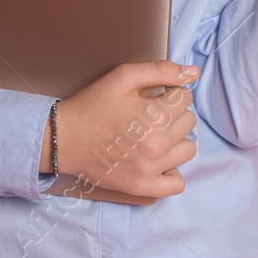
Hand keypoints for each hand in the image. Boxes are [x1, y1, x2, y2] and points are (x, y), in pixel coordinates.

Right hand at [48, 60, 199, 197]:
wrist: (63, 139)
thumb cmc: (92, 104)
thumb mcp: (123, 76)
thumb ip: (161, 70)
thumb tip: (194, 73)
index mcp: (154, 116)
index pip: (185, 98)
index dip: (169, 93)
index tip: (152, 97)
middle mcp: (157, 145)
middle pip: (188, 122)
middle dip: (172, 114)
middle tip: (148, 115)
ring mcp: (151, 170)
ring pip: (188, 149)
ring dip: (175, 140)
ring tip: (152, 135)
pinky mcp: (143, 188)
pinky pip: (177, 183)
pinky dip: (171, 170)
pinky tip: (156, 159)